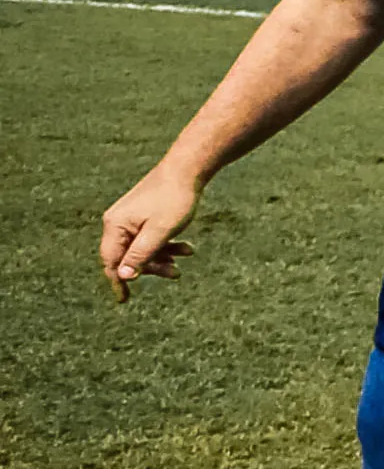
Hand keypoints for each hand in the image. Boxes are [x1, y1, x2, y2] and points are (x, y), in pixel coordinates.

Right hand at [99, 164, 201, 300]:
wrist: (187, 169)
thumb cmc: (173, 199)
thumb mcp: (160, 232)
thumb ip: (141, 255)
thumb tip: (123, 277)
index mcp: (115, 226)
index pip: (111, 261)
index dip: (118, 281)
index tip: (124, 300)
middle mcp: (117, 222)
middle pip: (128, 256)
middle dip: (152, 267)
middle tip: (176, 274)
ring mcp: (130, 218)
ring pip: (142, 247)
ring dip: (163, 256)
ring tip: (187, 254)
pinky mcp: (143, 215)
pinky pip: (150, 237)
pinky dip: (166, 244)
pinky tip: (187, 248)